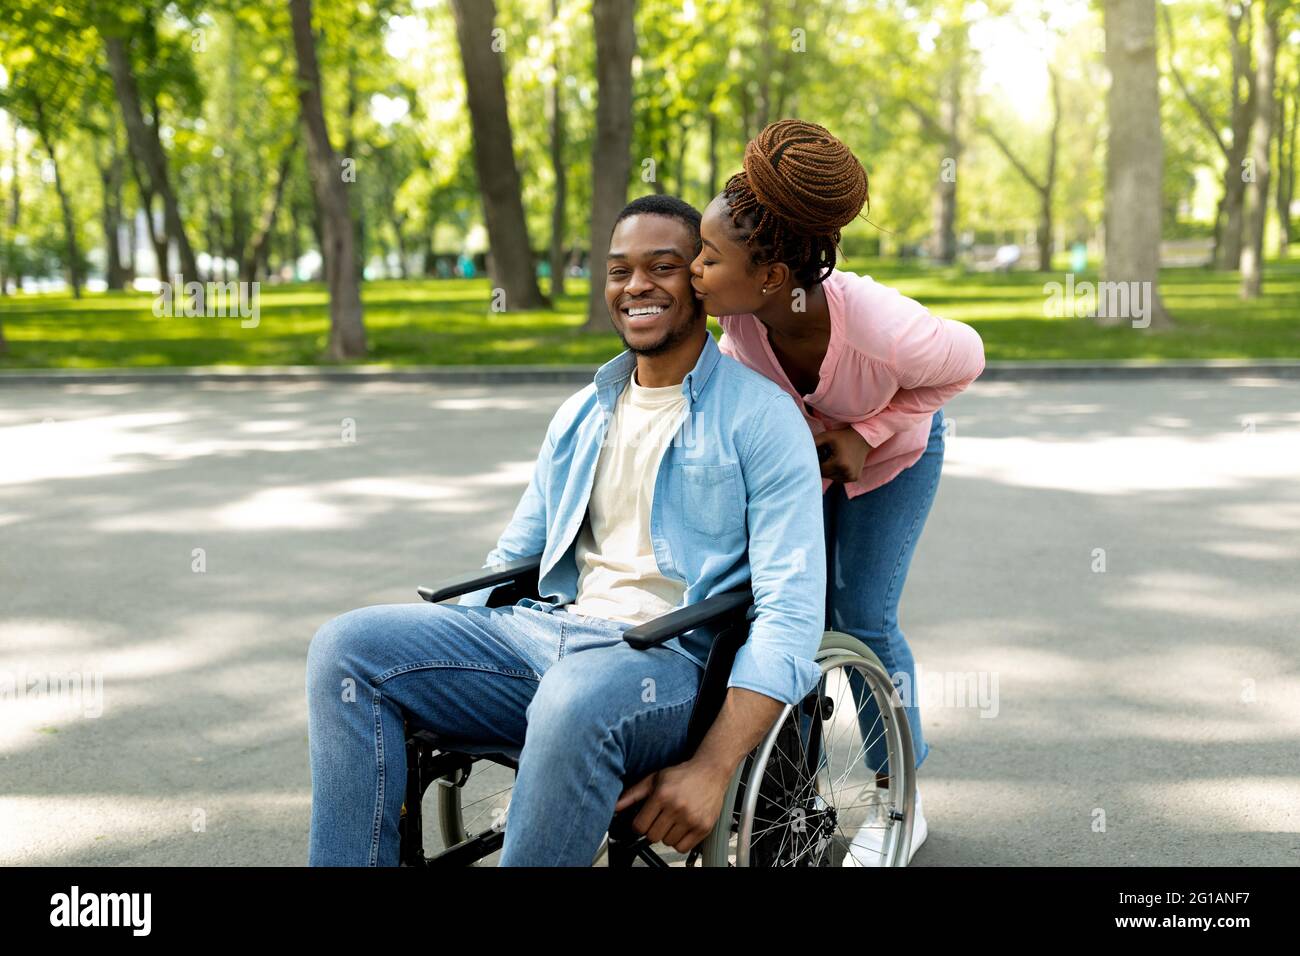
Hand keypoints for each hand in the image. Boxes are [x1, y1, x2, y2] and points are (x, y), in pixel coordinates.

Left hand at [614, 758, 731, 853]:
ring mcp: (691, 819)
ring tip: (673, 820)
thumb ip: (633, 794)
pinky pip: (683, 847)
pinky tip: (682, 828)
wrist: (711, 772)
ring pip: (667, 842)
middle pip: (652, 836)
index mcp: (662, 795)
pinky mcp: (703, 827)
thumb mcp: (655, 779)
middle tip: (659, 819)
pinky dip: (680, 841)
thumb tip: (616, 806)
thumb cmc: (682, 775)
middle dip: (653, 829)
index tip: (644, 820)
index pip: (640, 826)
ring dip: (667, 835)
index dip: (639, 825)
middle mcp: (677, 808)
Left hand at [814, 427, 869, 482]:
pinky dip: (836, 472)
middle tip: (827, 455)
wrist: (862, 438)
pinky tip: (840, 463)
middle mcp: (847, 472)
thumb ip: (813, 443)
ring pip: (832, 478)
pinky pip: (839, 478)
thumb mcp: (826, 436)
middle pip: (826, 475)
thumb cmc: (841, 437)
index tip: (821, 453)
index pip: (820, 469)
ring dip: (829, 471)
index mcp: (839, 463)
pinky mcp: (854, 478)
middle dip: (823, 467)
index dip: (818, 462)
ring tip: (833, 458)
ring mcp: (851, 477)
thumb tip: (800, 451)